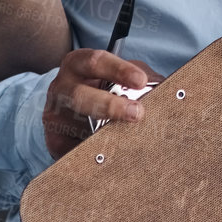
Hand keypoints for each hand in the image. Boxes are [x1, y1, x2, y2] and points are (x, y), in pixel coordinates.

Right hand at [42, 49, 164, 159]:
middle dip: (109, 106)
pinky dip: (85, 155)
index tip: (141, 80)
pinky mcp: (52, 138)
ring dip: (99, 135)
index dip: (119, 70)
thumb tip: (168, 91)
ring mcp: (54, 113)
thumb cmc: (103, 85)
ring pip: (74, 126)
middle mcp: (62, 86)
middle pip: (80, 96)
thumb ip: (140, 79)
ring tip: (122, 143)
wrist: (68, 103)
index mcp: (79, 63)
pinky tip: (102, 159)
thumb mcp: (120, 74)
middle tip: (137, 114)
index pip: (96, 61)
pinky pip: (68, 149)